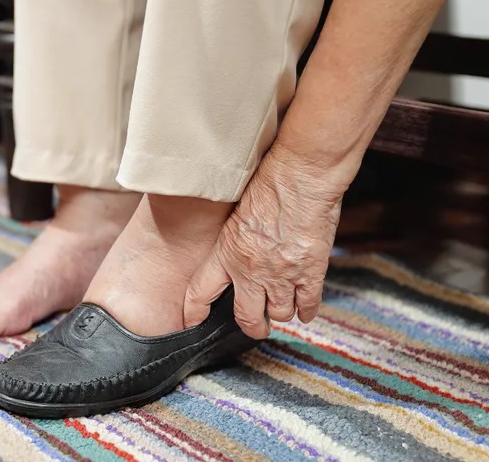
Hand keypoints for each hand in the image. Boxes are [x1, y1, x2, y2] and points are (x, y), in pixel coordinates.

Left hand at [183, 147, 345, 338]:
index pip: (201, 292)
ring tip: (282, 309)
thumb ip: (233, 240)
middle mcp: (251, 270)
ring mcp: (281, 275)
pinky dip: (306, 311)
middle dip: (251, 326)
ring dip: (281, 313)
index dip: (195, 311)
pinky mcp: (310, 272)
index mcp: (226, 253)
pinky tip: (304, 311)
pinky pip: (307, 304)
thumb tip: (235, 253)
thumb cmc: (268, 185)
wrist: (299, 177)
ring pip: (279, 313)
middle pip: (246, 315)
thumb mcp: (235, 215)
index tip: (193, 321)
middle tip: (255, 327)